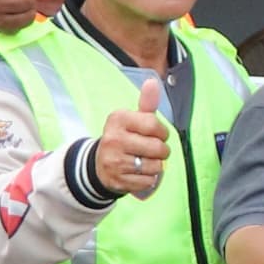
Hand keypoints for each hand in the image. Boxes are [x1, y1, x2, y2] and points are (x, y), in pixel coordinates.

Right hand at [91, 74, 170, 199]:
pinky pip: (149, 182)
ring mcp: (114, 161)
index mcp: (117, 119)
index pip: (154, 124)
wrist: (100, 165)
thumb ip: (146, 103)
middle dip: (162, 151)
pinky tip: (139, 173)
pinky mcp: (117, 180)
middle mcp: (113, 139)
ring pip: (155, 166)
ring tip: (145, 161)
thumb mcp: (133, 119)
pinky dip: (150, 179)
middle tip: (154, 151)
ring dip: (156, 166)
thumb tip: (152, 81)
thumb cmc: (124, 138)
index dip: (162, 132)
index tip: (157, 134)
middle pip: (158, 148)